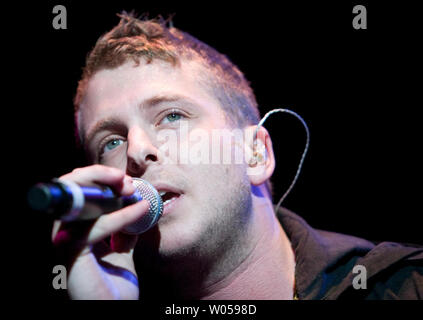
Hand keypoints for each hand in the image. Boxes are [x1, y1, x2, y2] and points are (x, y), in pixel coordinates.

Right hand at [51, 164, 148, 298]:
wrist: (113, 316)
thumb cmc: (113, 291)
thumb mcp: (121, 254)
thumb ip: (123, 232)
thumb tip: (136, 210)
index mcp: (73, 233)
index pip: (74, 195)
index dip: (95, 179)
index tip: (125, 180)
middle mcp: (64, 237)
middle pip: (68, 193)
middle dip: (96, 176)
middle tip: (125, 179)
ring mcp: (64, 248)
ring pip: (74, 205)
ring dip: (105, 190)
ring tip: (131, 188)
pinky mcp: (71, 259)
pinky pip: (93, 229)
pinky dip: (119, 216)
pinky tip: (140, 210)